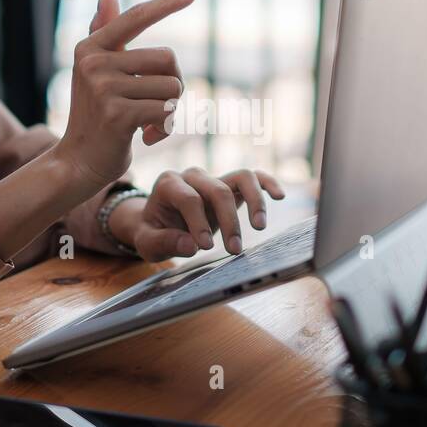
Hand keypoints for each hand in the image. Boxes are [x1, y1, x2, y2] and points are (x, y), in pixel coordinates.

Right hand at [52, 0, 193, 188]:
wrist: (78, 162)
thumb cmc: (95, 116)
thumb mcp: (97, 73)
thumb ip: (105, 33)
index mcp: (91, 47)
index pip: (136, 17)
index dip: (166, 3)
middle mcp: (94, 62)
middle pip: (167, 58)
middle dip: (173, 84)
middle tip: (156, 104)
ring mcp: (104, 87)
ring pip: (172, 87)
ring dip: (170, 110)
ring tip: (149, 123)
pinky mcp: (118, 114)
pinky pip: (166, 110)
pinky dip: (165, 128)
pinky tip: (147, 138)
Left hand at [112, 168, 285, 261]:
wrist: (157, 223)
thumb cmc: (152, 232)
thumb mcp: (147, 241)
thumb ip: (164, 242)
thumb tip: (190, 245)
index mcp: (168, 184)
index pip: (189, 199)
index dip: (198, 222)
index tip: (206, 246)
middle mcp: (192, 176)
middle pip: (218, 189)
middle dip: (229, 220)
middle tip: (234, 250)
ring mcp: (213, 178)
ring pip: (241, 177)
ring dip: (254, 201)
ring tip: (259, 227)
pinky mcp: (229, 185)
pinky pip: (252, 177)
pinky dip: (267, 183)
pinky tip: (279, 196)